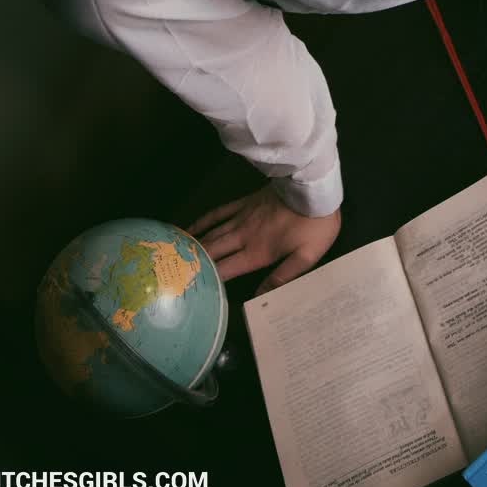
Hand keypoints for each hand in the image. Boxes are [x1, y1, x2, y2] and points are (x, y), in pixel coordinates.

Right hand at [188, 186, 341, 294]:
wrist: (314, 187)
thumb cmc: (313, 225)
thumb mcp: (306, 257)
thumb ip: (281, 278)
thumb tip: (258, 299)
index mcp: (256, 252)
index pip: (225, 270)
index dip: (207, 281)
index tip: (190, 291)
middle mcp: (242, 236)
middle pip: (212, 252)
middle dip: (192, 265)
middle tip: (173, 277)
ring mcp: (241, 217)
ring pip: (211, 234)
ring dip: (193, 246)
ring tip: (174, 258)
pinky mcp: (244, 202)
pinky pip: (218, 212)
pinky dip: (202, 221)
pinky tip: (190, 229)